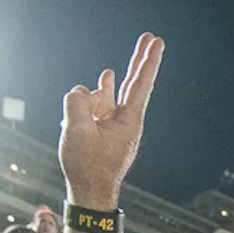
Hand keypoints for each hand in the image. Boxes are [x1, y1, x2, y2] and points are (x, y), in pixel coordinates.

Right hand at [59, 33, 164, 209]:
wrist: (89, 193)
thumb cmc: (87, 167)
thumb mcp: (76, 131)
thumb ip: (77, 103)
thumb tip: (81, 91)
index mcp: (128, 121)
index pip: (140, 84)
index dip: (148, 61)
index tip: (157, 43)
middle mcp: (125, 119)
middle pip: (133, 82)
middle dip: (139, 59)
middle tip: (151, 38)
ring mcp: (113, 123)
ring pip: (105, 95)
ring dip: (99, 91)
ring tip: (108, 76)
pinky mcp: (101, 128)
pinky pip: (95, 105)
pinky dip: (90, 101)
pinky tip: (100, 83)